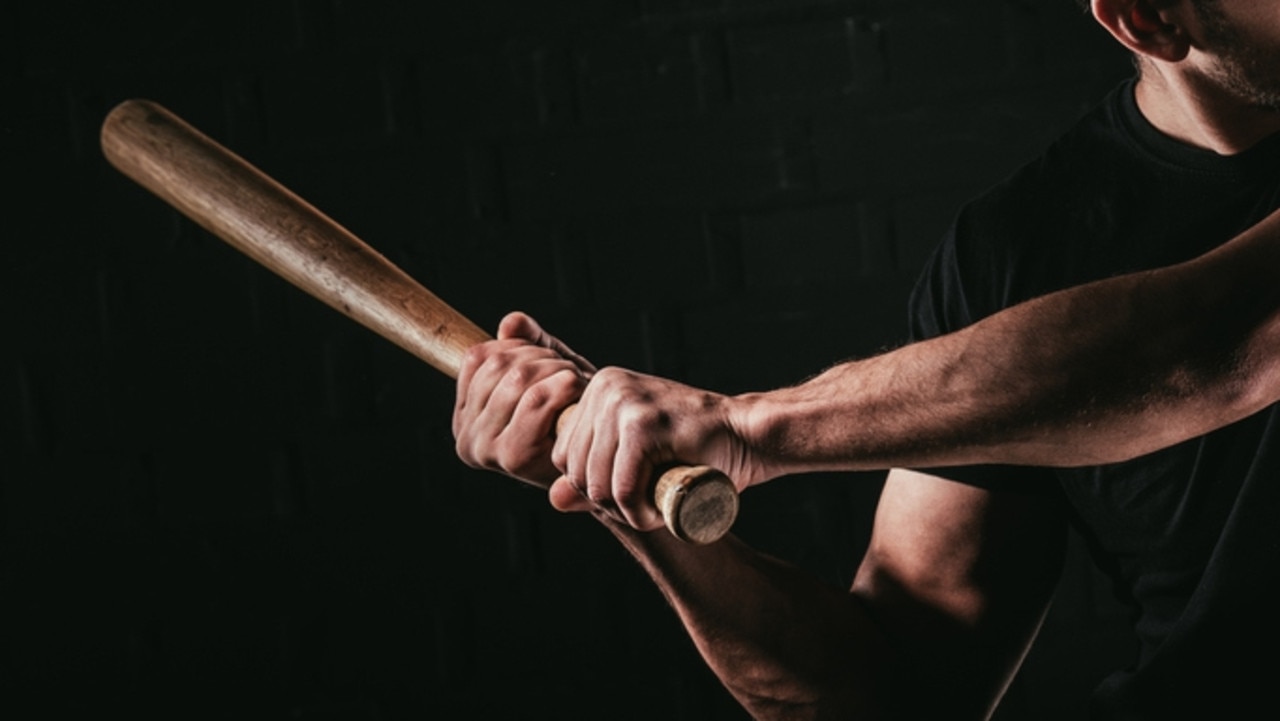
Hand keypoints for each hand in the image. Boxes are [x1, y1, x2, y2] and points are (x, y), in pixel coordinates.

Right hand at [453, 312, 592, 485]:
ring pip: (519, 379)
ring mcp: (486, 450)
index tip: (546, 360)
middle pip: (499, 365)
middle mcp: (465, 438)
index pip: (478, 357)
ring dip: (557, 370)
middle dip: (543, 357)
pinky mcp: (513, 457)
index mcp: (464, 417)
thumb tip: (510, 323)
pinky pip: (536, 399)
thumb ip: (528, 341)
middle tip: (569, 372)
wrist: (604, 457)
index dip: (518, 347)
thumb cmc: (573, 410)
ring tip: (575, 383)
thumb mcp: (547, 368)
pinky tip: (578, 393)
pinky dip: (565, 385)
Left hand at [548, 367, 756, 531]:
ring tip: (652, 508)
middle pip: (573, 469)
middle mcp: (606, 387)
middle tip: (641, 506)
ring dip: (623, 512)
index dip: (590, 486)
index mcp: (600, 387)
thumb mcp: (636, 457)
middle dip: (604, 501)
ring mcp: (623, 403)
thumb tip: (555, 501)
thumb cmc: (696, 448)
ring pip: (595, 482)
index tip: (627, 493)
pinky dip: (638, 513)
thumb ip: (596, 473)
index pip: (562, 453)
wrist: (747, 434)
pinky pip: (622, 488)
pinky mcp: (643, 425)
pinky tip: (657, 513)